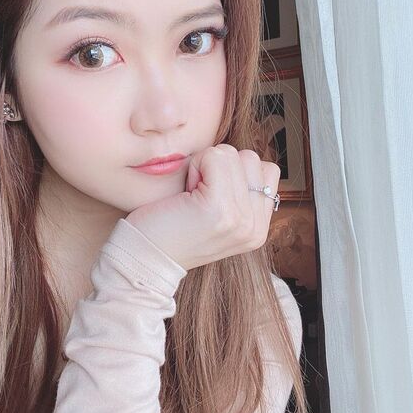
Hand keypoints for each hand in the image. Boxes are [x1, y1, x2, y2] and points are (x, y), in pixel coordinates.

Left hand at [125, 144, 280, 271]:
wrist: (145, 258)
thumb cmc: (171, 228)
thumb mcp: (218, 215)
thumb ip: (240, 193)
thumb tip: (242, 157)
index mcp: (257, 229)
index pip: (267, 171)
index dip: (235, 172)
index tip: (210, 196)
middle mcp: (254, 227)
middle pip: (251, 159)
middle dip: (221, 167)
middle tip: (197, 195)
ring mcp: (239, 219)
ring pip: (232, 154)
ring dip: (206, 164)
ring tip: (190, 194)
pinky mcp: (218, 207)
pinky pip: (215, 156)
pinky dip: (196, 164)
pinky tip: (184, 191)